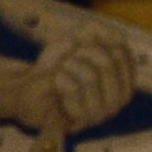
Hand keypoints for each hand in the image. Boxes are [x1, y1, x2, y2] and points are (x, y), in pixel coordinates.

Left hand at [13, 24, 137, 151]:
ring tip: (61, 72)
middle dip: (79, 54)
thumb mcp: (75, 40)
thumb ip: (97, 31)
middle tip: (67, 61)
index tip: (80, 48)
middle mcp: (119, 98)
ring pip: (90, 76)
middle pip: (107, 63)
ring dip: (68, 67)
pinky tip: (57, 84)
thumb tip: (118, 38)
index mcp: (125, 79)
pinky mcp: (81, 121)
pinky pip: (74, 89)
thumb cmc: (54, 66)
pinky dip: (60, 78)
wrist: (26, 90)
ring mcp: (102, 112)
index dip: (94, 42)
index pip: (120, 52)